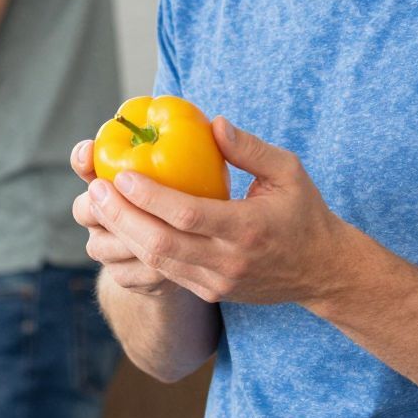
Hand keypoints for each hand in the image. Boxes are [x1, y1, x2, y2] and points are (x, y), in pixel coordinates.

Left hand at [73, 118, 348, 307]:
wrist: (322, 272)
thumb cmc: (305, 213)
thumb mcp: (288, 171)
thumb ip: (250, 148)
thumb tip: (212, 124)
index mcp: (248, 228)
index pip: (187, 214)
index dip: (149, 196)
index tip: (121, 174)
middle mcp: (229, 261)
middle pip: (160, 244)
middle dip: (121, 217)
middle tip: (95, 190)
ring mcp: (217, 282)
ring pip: (156, 263)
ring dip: (122, 235)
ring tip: (99, 206)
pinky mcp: (210, 293)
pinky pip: (165, 274)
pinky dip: (138, 251)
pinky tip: (120, 229)